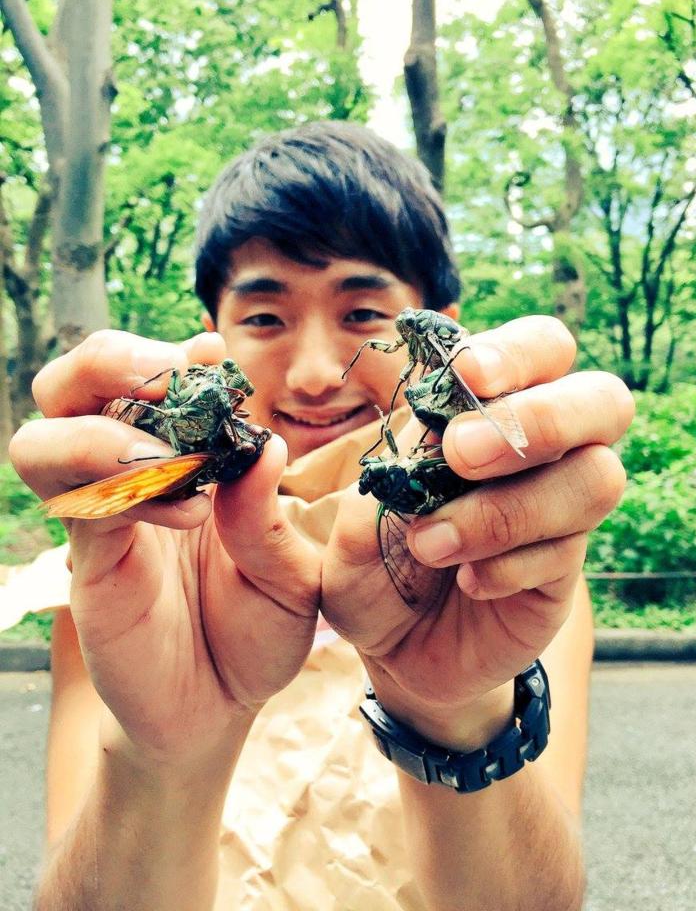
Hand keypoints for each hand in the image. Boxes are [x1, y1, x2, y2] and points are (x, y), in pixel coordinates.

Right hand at [10, 330, 320, 766]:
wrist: (219, 710)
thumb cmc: (255, 631)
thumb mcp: (288, 574)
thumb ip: (269, 517)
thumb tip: (264, 443)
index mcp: (179, 457)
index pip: (143, 376)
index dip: (169, 352)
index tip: (212, 351)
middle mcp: (127, 476)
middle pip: (70, 385)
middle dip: (111, 360)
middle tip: (170, 375)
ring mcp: (100, 520)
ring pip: (41, 439)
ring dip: (100, 428)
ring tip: (169, 454)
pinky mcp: (88, 567)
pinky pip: (77, 508)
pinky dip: (124, 491)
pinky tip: (186, 512)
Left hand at [321, 316, 633, 747]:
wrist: (395, 648)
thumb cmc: (376, 564)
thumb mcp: (357, 521)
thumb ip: (389, 477)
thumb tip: (428, 444)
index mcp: (492, 410)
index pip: (543, 348)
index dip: (518, 351)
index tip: (466, 375)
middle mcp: (543, 452)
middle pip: (603, 401)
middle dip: (539, 419)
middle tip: (462, 454)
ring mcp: (562, 512)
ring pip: (596, 479)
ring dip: (508, 509)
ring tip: (433, 545)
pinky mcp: (566, 571)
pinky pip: (567, 553)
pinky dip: (507, 566)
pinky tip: (466, 582)